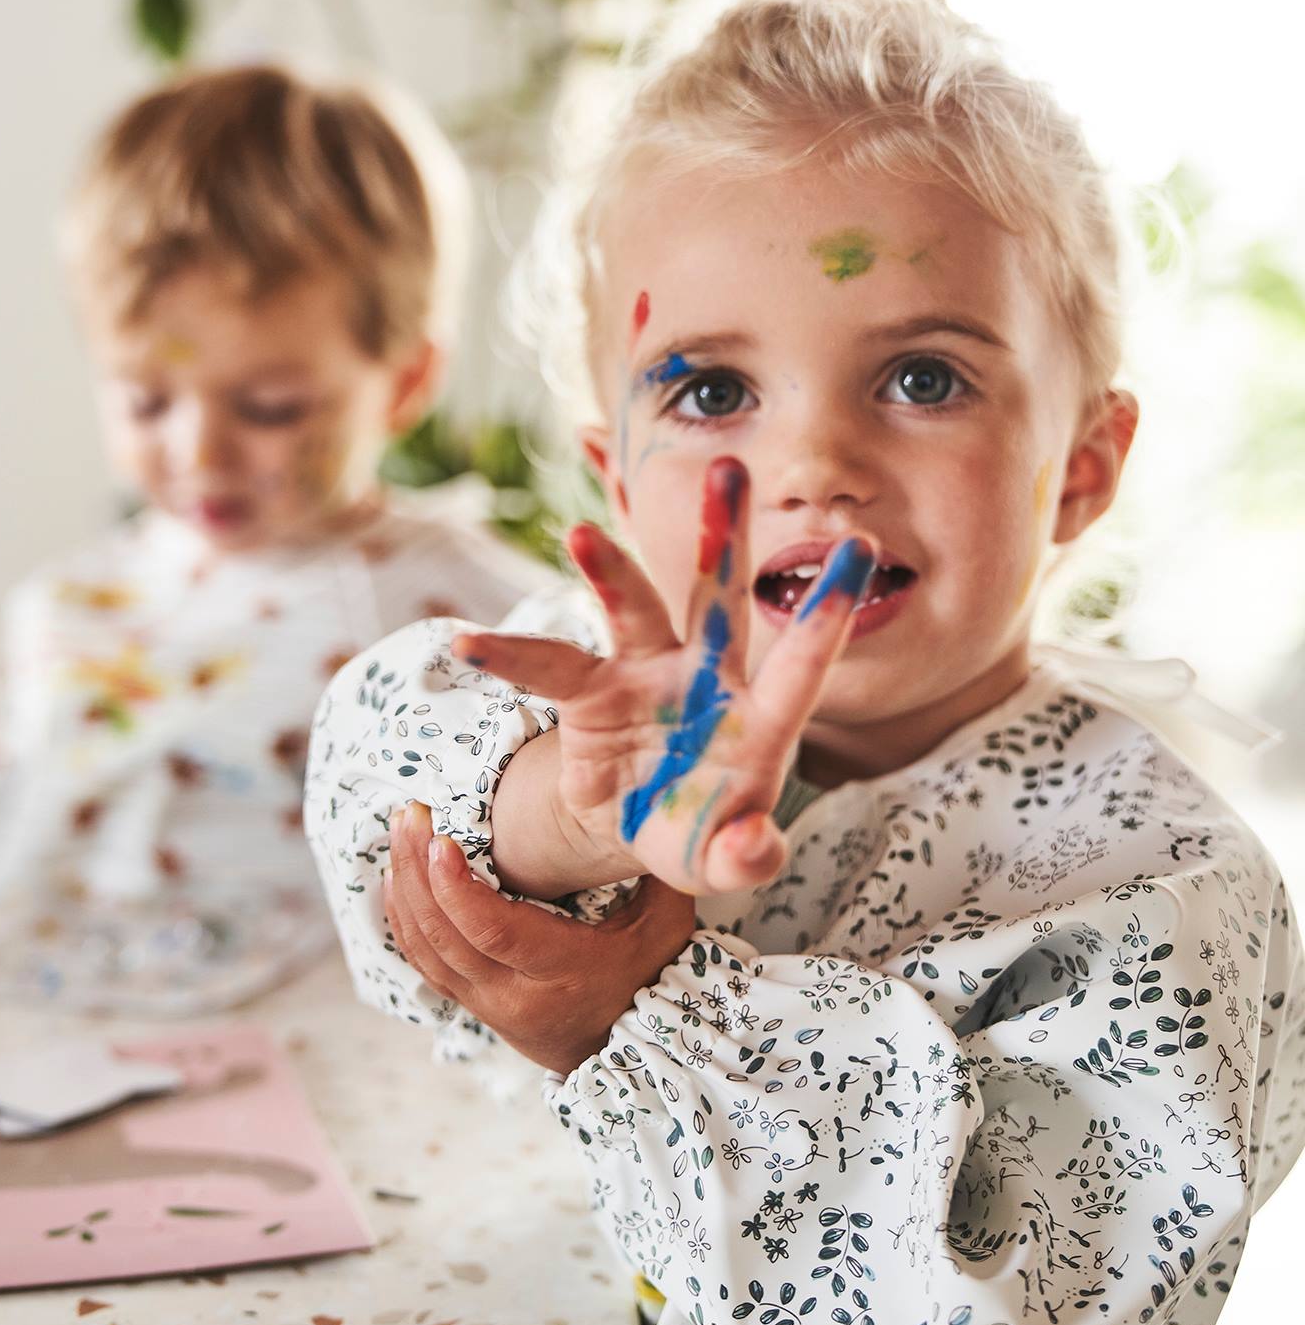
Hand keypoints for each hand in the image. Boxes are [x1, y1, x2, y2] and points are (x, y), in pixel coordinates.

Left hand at [384, 803, 696, 1076]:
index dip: (459, 888)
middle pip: (446, 935)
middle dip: (418, 870)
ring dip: (404, 888)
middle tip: (410, 814)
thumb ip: (653, 866)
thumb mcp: (665, 922)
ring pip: (427, 949)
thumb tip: (643, 803)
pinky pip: (424, 963)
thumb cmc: (650, 975)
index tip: (441, 839)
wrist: (632, 1051)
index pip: (494, 932)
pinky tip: (396, 881)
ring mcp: (487, 1004)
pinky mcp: (472, 1004)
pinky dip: (404, 920)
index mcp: (559, 974)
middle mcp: (513, 996)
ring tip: (399, 833)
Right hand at [455, 457, 871, 897]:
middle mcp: (707, 676)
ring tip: (578, 535)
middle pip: (719, 597)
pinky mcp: (592, 691)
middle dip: (724, 534)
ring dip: (609, 570)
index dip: (826, 615)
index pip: (800, 665)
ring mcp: (648, 673)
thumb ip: (747, 856)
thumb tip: (756, 847)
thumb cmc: (702, 835)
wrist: (641, 827)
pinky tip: (465, 645)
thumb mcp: (724, 859)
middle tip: (729, 465)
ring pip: (635, 608)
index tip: (860, 553)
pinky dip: (509, 656)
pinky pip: (550, 665)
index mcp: (761, 717)